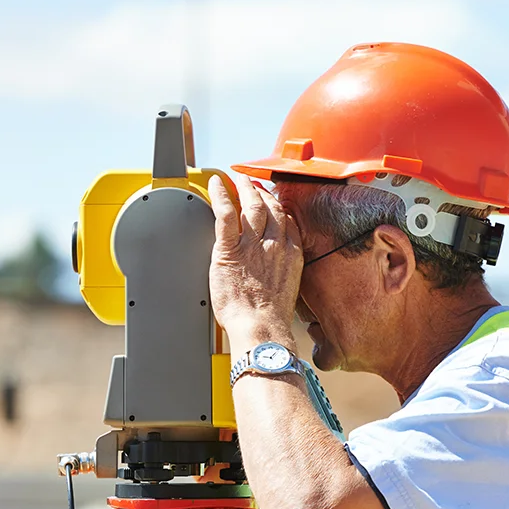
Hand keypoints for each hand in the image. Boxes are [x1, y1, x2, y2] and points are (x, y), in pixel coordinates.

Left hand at [208, 174, 301, 345]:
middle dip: (262, 192)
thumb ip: (282, 271)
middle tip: (253, 185)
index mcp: (291, 254)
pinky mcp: (231, 249)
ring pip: (252, 206)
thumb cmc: (270, 319)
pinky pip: (226, 214)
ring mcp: (253, 245)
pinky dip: (221, 195)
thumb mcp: (287, 289)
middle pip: (271, 208)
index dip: (277, 207)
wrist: (260, 327)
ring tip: (238, 181)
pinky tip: (217, 185)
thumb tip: (274, 270)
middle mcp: (275, 245)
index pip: (287, 220)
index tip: (271, 202)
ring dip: (245, 189)